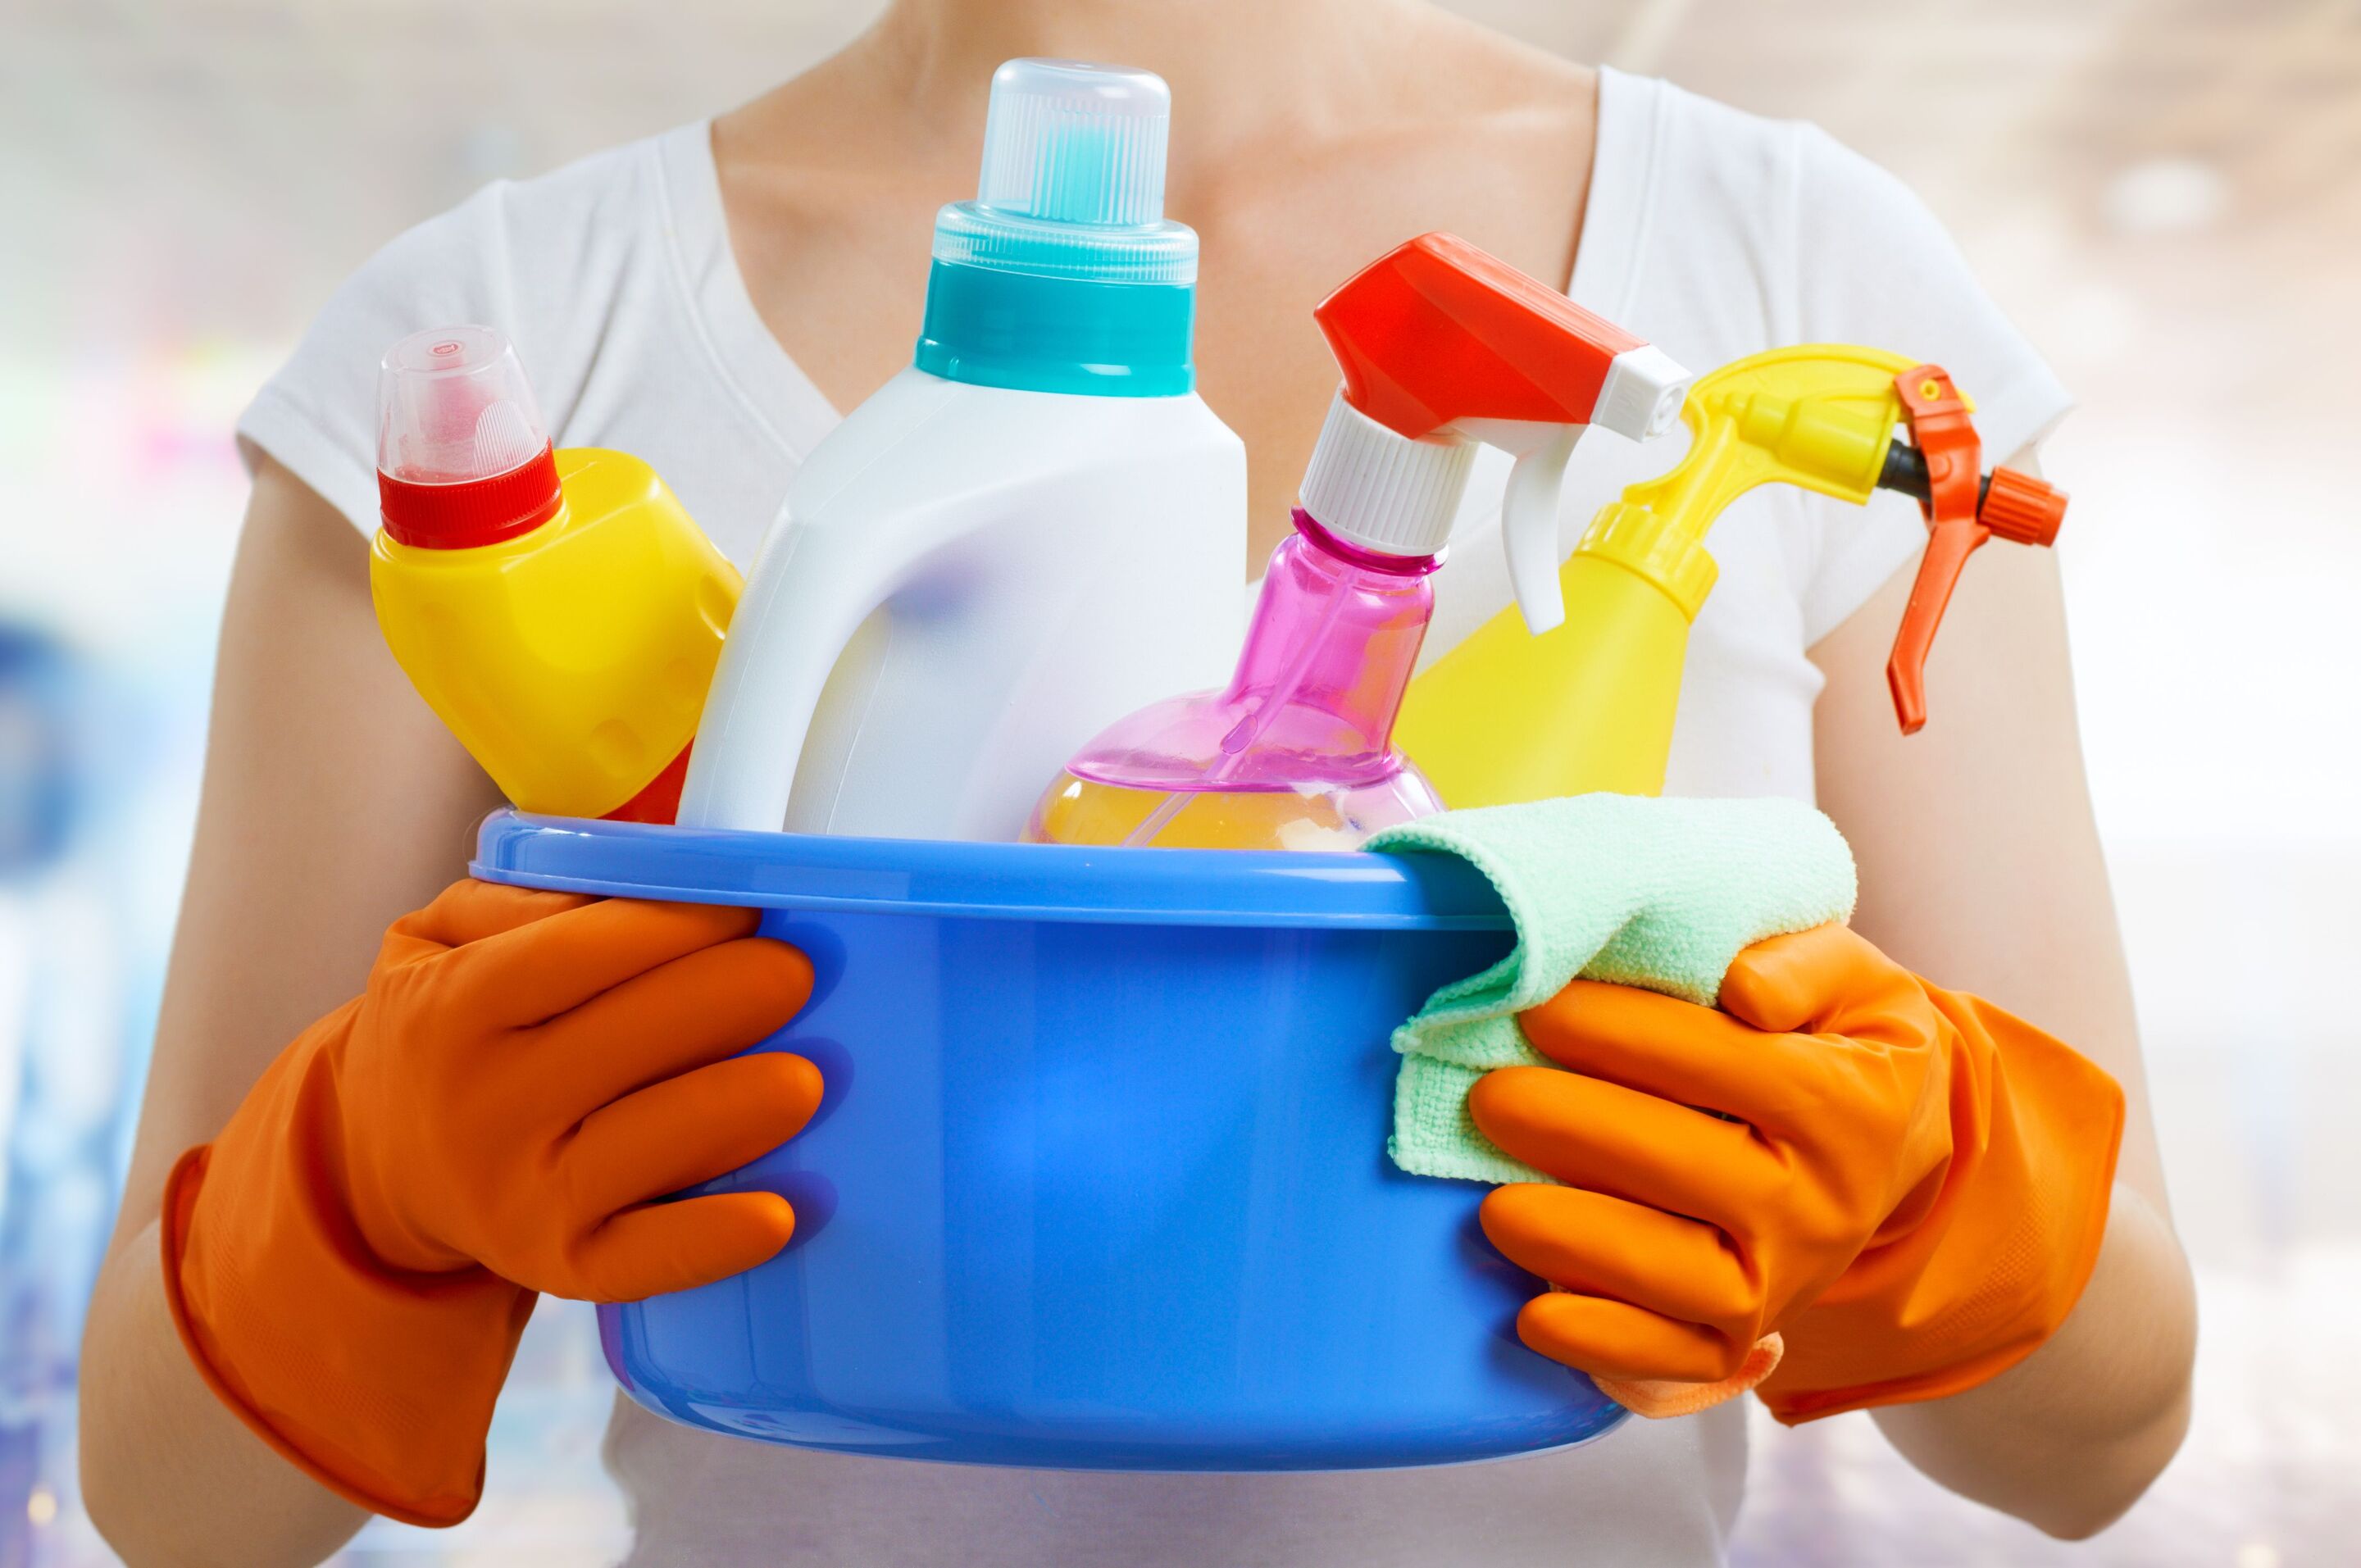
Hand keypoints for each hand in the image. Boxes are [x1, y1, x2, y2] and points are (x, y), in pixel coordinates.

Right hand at [162, 880, 819, 1523]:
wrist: (378, 1161)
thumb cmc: (449, 1024)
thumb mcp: (441, 937)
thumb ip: (526, 895)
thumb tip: (639, 884)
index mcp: (455, 1006)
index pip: (575, 954)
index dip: (674, 927)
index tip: (747, 909)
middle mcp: (480, 1104)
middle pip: (621, 1042)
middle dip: (722, 1001)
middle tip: (795, 974)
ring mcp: (514, 1193)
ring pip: (638, 1148)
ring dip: (731, 1112)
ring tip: (805, 1081)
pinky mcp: (556, 1263)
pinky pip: (637, 1258)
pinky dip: (708, 1242)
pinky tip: (778, 1217)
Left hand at [1471, 922, 2122, 1421]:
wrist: (1890, 1155)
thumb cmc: (1836, 1042)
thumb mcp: (1854, 980)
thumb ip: (1800, 963)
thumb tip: (1742, 986)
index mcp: (1845, 1102)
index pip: (1722, 1063)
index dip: (1623, 1032)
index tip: (1540, 1007)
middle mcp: (1820, 1202)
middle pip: (1686, 1166)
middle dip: (1576, 1129)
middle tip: (1491, 1096)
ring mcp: (1782, 1281)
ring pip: (1676, 1273)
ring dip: (1577, 1241)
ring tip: (1494, 1204)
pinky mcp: (1742, 1337)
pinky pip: (1674, 1359)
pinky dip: (1602, 1344)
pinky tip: (1534, 1311)